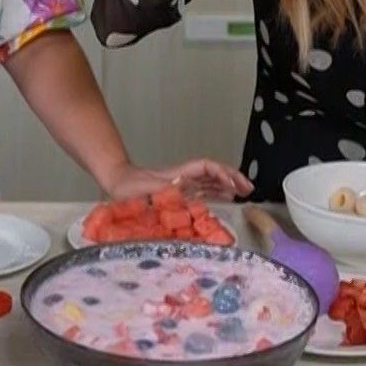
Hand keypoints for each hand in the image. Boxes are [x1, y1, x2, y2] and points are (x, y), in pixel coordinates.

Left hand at [102, 158, 252, 202]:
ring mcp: (181, 183)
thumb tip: (181, 189)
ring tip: (243, 193)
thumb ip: (160, 189)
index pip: (206, 167)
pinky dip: (216, 192)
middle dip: (232, 178)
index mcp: (178, 174)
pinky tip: (223, 198)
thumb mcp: (143, 188)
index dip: (221, 174)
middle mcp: (183, 177)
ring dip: (227, 184)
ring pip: (210, 180)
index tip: (233, 185)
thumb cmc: (127, 186)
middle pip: (213, 172)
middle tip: (249, 189)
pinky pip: (202, 189)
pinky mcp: (177, 191)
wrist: (116, 181)